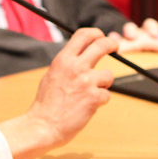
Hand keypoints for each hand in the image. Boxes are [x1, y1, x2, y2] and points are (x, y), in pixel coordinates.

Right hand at [0, 28, 115, 158]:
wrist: (43, 125)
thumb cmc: (46, 103)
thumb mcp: (52, 74)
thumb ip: (68, 64)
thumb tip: (82, 57)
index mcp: (63, 60)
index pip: (83, 35)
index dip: (95, 33)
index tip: (101, 37)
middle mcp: (76, 67)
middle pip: (102, 45)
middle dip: (112, 44)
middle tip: (115, 48)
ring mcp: (86, 82)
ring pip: (108, 75)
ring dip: (103, 84)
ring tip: (89, 94)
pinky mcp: (94, 98)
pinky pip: (106, 95)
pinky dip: (99, 101)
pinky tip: (86, 106)